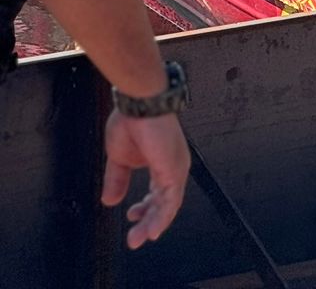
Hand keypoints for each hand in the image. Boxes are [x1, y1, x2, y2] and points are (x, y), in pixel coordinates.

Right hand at [102, 110, 189, 248]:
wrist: (138, 104)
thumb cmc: (131, 122)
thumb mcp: (119, 158)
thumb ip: (118, 180)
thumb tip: (110, 202)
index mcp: (163, 163)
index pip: (159, 192)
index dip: (146, 208)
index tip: (132, 217)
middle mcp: (174, 166)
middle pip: (165, 201)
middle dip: (149, 221)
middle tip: (134, 238)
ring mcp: (177, 168)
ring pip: (169, 204)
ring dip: (153, 224)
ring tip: (139, 239)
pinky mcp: (175, 169)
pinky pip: (171, 199)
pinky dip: (162, 217)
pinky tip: (153, 230)